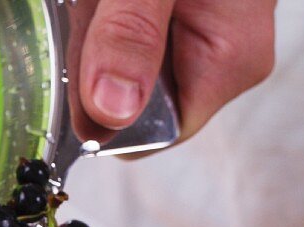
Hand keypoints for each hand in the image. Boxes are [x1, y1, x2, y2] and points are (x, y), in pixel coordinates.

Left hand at [72, 0, 275, 144]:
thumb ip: (132, 33)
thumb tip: (110, 109)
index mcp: (228, 63)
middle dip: (94, 61)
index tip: (74, 59)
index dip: (98, 111)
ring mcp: (207, 37)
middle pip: (133, 100)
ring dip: (94, 32)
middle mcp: (223, 60)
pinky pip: (130, 34)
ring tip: (98, 0)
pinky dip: (104, 14)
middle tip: (90, 9)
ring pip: (126, 64)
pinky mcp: (188, 16)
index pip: (149, 135)